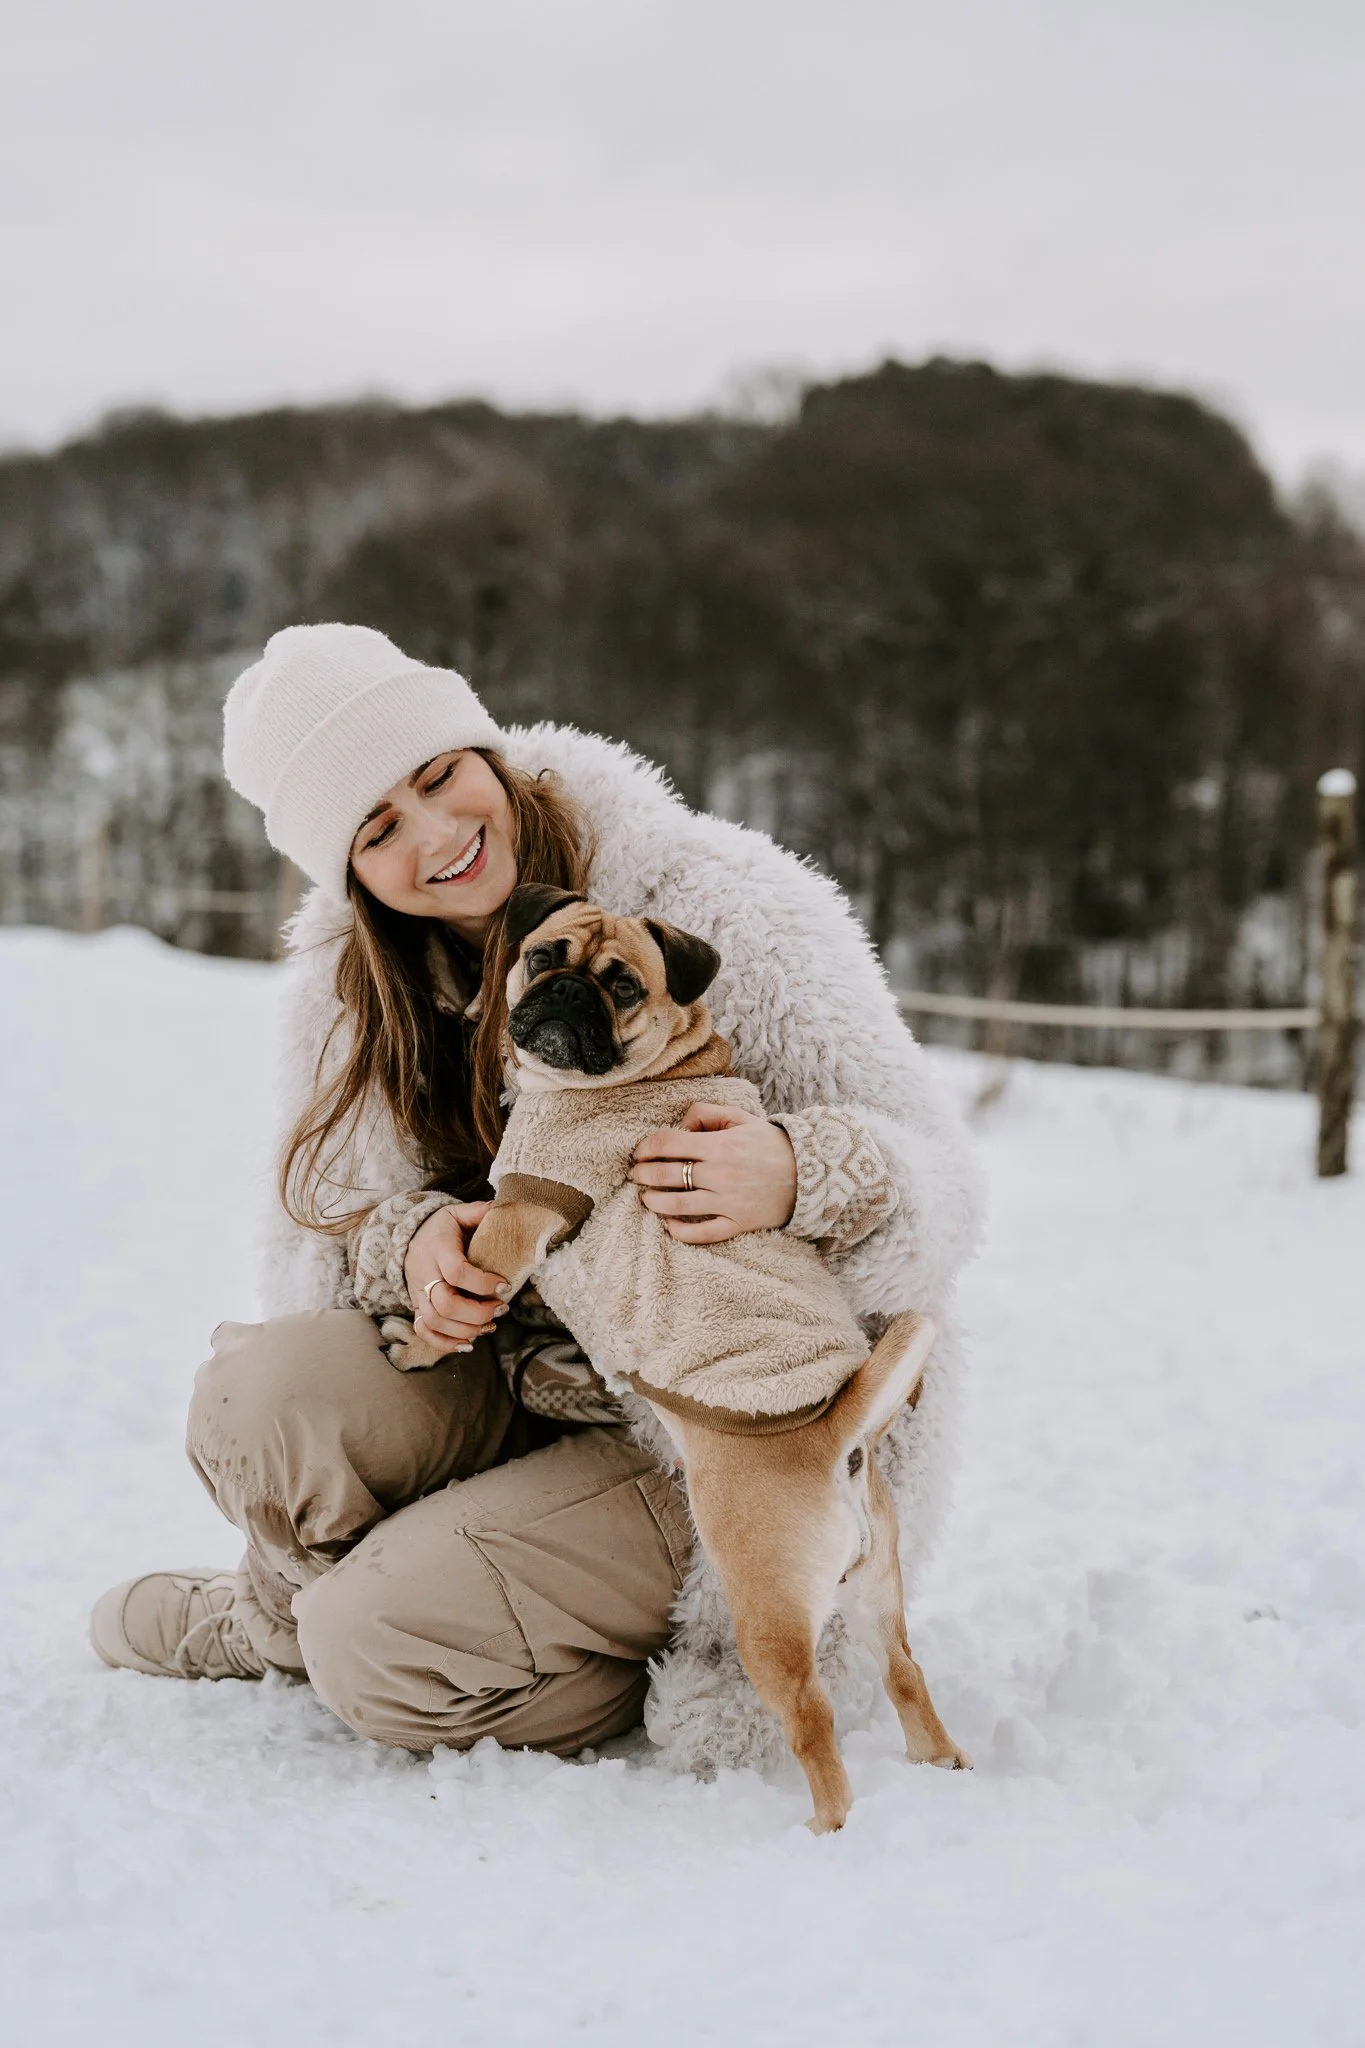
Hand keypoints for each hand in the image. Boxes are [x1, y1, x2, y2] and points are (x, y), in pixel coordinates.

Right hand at [402, 1201, 508, 1356]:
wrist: (409, 1236)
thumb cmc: (441, 1227)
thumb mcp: (456, 1212)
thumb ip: (478, 1212)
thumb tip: (501, 1209)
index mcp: (438, 1249)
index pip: (457, 1271)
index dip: (482, 1283)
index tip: (505, 1285)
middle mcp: (424, 1273)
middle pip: (445, 1304)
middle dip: (477, 1313)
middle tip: (501, 1309)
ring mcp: (417, 1292)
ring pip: (435, 1321)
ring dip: (465, 1329)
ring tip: (490, 1325)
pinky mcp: (416, 1306)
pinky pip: (424, 1331)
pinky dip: (444, 1343)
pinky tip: (468, 1343)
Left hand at [629, 1103, 797, 1243]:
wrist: (810, 1174)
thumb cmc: (770, 1144)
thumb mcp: (741, 1118)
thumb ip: (707, 1113)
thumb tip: (680, 1125)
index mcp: (719, 1145)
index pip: (667, 1144)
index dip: (646, 1148)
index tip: (639, 1153)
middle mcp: (720, 1174)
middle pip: (666, 1174)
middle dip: (643, 1174)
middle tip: (635, 1175)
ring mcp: (728, 1201)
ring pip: (678, 1204)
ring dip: (654, 1201)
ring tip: (646, 1198)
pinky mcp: (738, 1223)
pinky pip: (704, 1232)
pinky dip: (682, 1232)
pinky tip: (669, 1226)